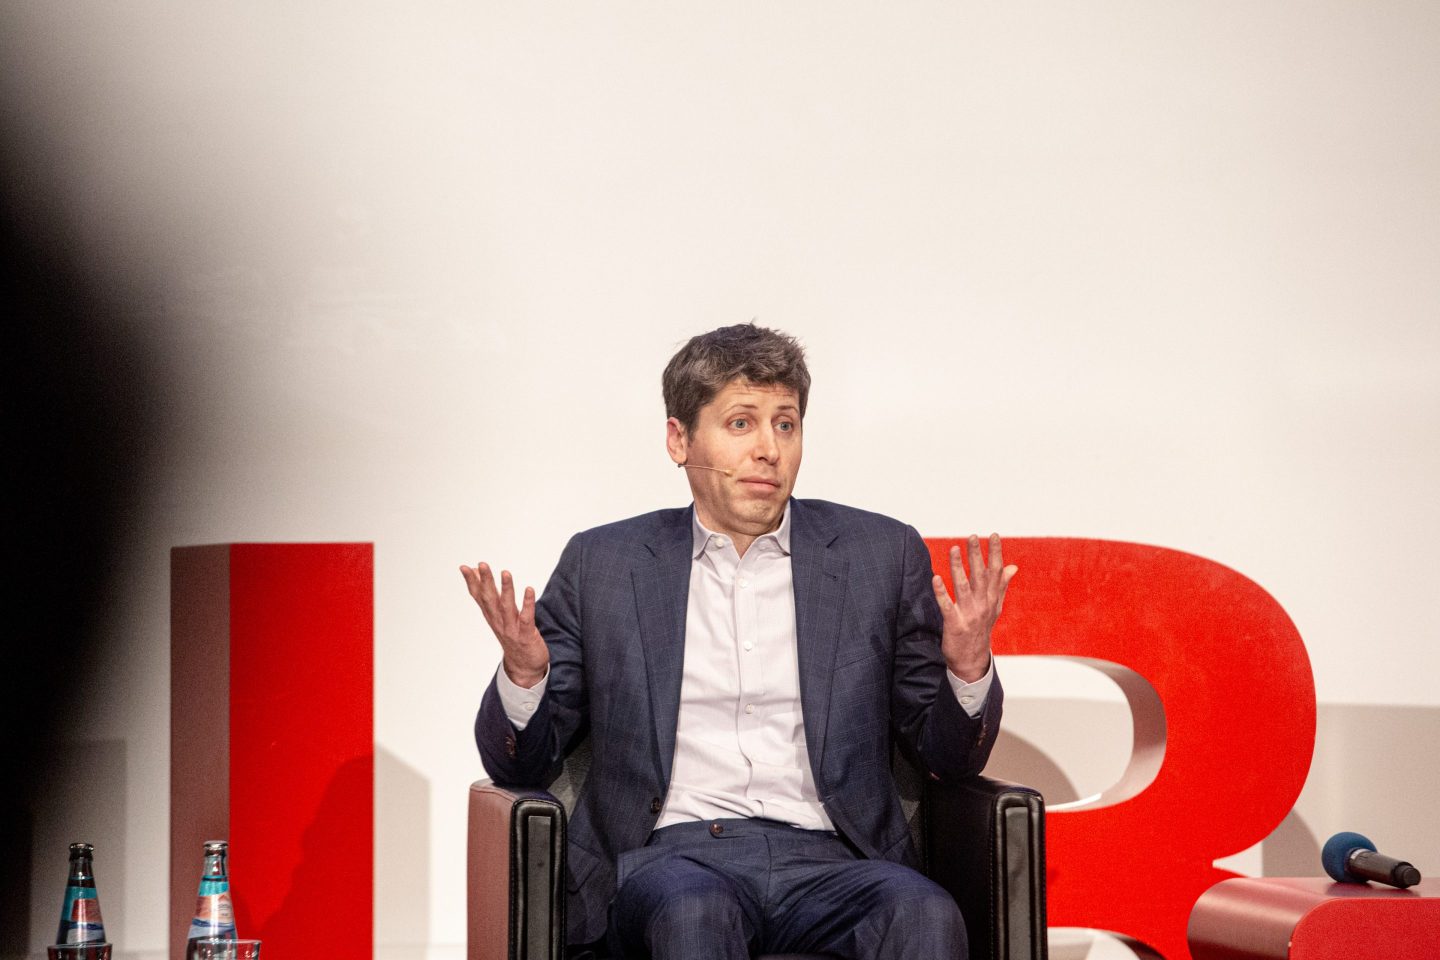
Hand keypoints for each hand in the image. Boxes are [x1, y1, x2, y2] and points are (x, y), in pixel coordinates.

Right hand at [460, 562, 549, 687]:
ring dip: (506, 590)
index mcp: (492, 617)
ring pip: (507, 607)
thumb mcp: (499, 618)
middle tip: (481, 565)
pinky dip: (527, 604)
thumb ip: (491, 599)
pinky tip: (529, 590)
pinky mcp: (526, 636)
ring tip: (505, 573)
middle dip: (485, 582)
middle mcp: (499, 622)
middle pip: (490, 600)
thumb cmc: (513, 638)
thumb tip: (481, 579)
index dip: (471, 582)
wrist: (524, 668)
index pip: (479, 597)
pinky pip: (526, 618)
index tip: (464, 567)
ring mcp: (512, 629)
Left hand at [931, 534, 1017, 682]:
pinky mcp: (954, 624)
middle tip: (972, 537)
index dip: (995, 553)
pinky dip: (941, 592)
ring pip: (963, 587)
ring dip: (958, 568)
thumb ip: (1002, 585)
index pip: (996, 572)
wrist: (973, 660)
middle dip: (977, 555)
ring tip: (954, 549)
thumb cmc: (982, 629)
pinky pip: (947, 606)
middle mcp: (983, 605)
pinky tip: (935, 578)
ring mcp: (969, 614)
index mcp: (992, 599)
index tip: (993, 535)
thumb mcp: (995, 607)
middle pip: (980, 576)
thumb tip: (1013, 567)